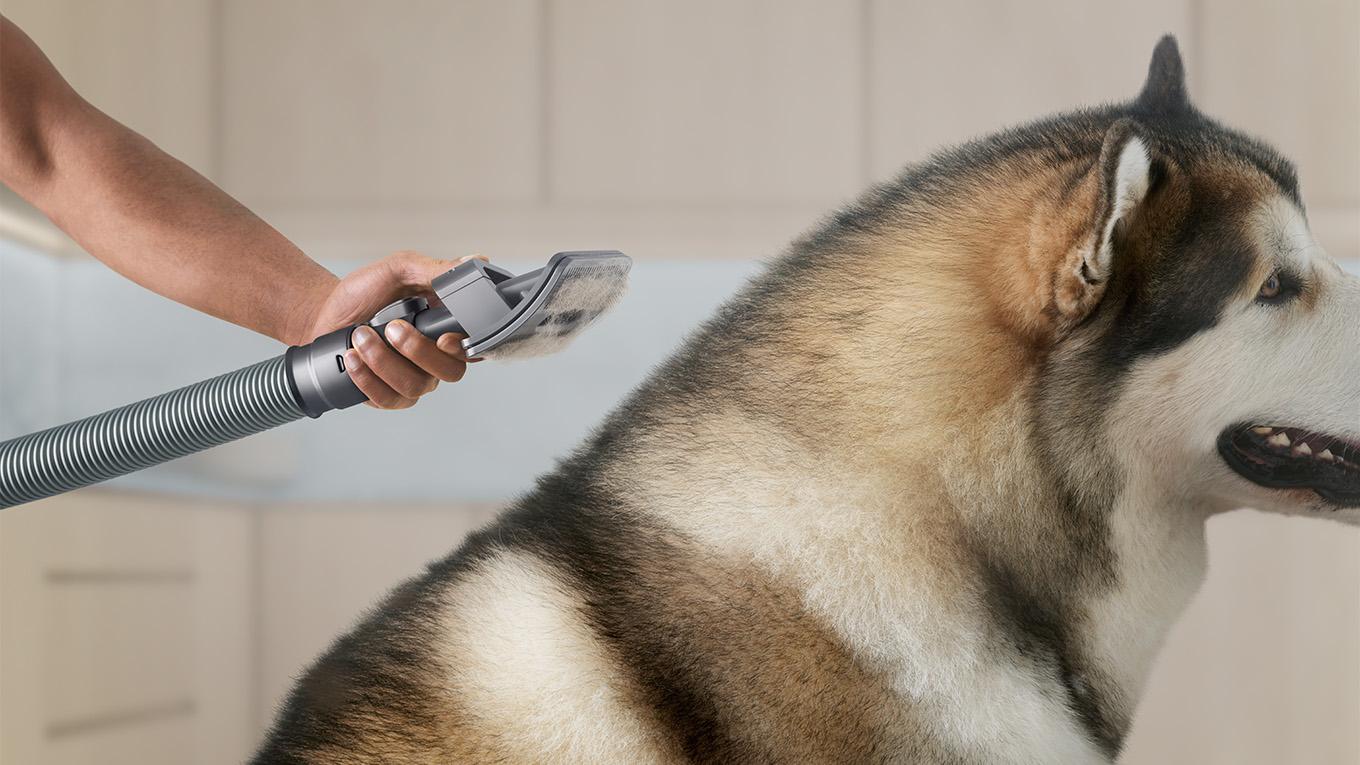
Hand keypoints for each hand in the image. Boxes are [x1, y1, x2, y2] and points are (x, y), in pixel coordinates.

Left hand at [297, 251, 482, 409]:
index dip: (463, 348)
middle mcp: (436, 357)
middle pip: (450, 372)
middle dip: (416, 351)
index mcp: (446, 327)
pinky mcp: (389, 395)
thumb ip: (434, 269)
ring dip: (383, 361)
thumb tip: (472, 262)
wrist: (326, 314)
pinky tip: (353, 359)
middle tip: (390, 328)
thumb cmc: (364, 293)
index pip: (472, 346)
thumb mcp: (398, 270)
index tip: (443, 338)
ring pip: (414, 387)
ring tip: (360, 337)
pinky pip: (388, 399)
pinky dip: (367, 379)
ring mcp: (414, 379)